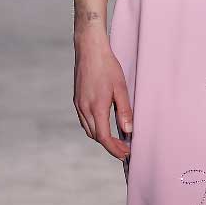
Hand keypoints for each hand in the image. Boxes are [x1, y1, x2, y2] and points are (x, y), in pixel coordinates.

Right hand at [74, 43, 132, 160]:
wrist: (89, 50)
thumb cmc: (107, 67)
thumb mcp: (121, 88)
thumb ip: (125, 111)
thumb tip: (128, 131)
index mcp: (96, 107)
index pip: (103, 137)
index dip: (114, 149)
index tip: (125, 154)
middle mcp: (84, 108)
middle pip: (95, 136)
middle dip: (109, 146)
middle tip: (124, 149)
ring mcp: (78, 104)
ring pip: (88, 129)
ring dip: (101, 137)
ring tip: (116, 140)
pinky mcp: (77, 100)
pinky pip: (84, 120)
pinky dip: (94, 127)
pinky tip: (103, 125)